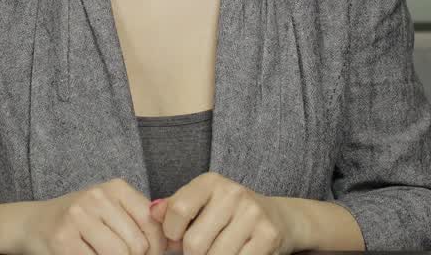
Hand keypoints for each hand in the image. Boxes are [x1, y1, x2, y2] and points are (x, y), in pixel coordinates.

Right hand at [21, 178, 169, 254]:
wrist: (32, 224)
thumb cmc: (79, 222)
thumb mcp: (111, 211)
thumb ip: (140, 221)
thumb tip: (175, 243)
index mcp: (115, 187)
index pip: (152, 223)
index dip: (156, 248)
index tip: (146, 254)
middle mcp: (97, 196)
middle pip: (137, 245)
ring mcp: (78, 216)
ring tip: (102, 254)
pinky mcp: (62, 239)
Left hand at [149, 173, 297, 254]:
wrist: (277, 218)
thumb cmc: (228, 214)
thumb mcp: (200, 204)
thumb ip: (173, 208)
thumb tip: (153, 212)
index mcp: (211, 182)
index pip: (177, 210)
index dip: (171, 233)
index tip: (177, 238)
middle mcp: (233, 193)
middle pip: (194, 243)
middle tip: (202, 250)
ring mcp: (253, 214)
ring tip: (219, 251)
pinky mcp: (268, 235)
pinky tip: (236, 254)